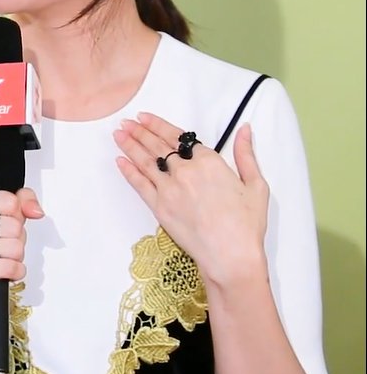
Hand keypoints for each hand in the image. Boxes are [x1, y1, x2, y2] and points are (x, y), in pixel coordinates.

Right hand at [0, 186, 43, 312]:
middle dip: (15, 238)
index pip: (9, 202)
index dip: (14, 215)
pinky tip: (1, 270)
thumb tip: (35, 210)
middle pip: (14, 226)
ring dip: (14, 256)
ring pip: (15, 247)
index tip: (1, 221)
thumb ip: (23, 201)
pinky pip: (10, 267)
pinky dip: (14, 271)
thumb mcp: (3, 213)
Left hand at [113, 114, 269, 285]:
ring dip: (130, 145)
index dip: (159, 125)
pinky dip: (128, 170)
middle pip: (158, 146)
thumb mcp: (256, 185)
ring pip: (145, 161)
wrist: (231, 255)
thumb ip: (246, 155)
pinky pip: (139, 184)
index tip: (145, 117)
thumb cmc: (247, 224)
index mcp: (209, 162)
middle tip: (126, 122)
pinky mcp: (158, 207)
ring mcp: (169, 189)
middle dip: (140, 132)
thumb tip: (245, 129)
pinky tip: (119, 160)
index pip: (179, 137)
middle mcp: (185, 171)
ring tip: (118, 133)